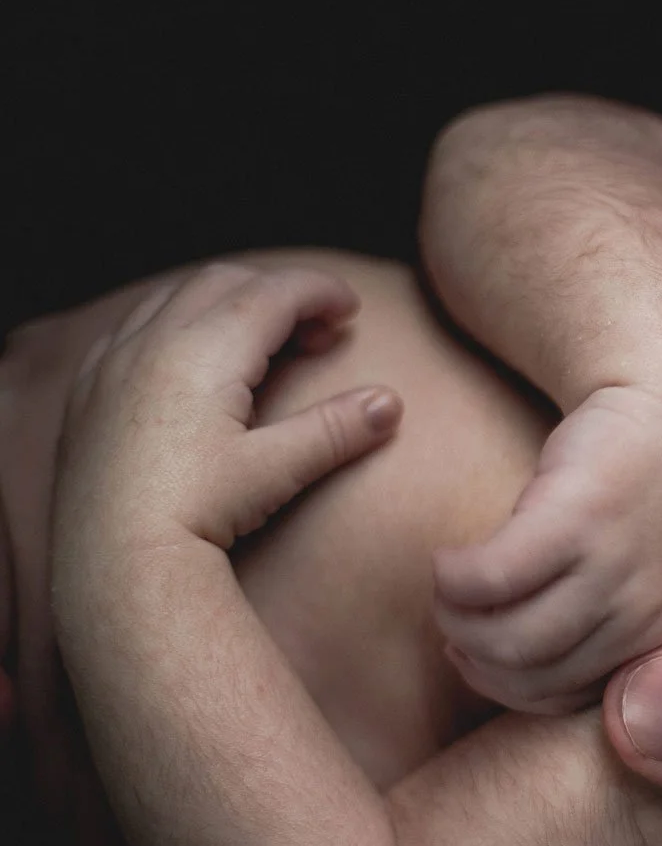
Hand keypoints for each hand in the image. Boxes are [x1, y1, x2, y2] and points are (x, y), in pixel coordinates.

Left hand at [52, 263, 402, 584]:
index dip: (320, 291)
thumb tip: (390, 404)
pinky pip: (132, 328)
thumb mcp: (275, 471)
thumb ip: (335, 429)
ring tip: (258, 338)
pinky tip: (187, 359)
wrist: (111, 563)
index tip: (351, 307)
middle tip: (316, 330)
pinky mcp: (87, 391)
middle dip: (278, 293)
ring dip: (225, 301)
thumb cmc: (193, 515)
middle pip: (226, 282)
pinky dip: (173, 322)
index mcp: (206, 352)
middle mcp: (154, 342)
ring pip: (174, 297)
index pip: (275, 293)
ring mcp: (113, 362)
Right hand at [432, 384, 661, 711]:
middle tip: (450, 616)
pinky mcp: (578, 518)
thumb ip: (589, 624)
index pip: (559, 696)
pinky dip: (453, 577)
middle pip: (526, 671)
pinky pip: (491, 577)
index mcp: (651, 633)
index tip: (469, 655)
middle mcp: (638, 609)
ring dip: (455, 618)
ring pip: (507, 635)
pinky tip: (447, 556)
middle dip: (470, 653)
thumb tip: (498, 661)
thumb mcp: (631, 576)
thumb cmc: (638, 497)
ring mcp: (611, 565)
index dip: (499, 683)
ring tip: (447, 585)